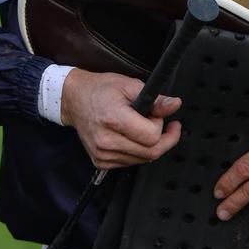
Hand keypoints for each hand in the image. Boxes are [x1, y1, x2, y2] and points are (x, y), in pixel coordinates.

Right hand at [60, 68, 181, 169]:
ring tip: (144, 127)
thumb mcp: (130, 85)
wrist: (74, 99)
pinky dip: (138, 151)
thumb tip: (174, 105)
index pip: (151, 137)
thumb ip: (155, 99)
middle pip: (151, 152)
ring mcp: (103, 154)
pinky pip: (131, 162)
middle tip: (166, 125)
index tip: (158, 115)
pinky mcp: (101, 162)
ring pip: (143, 159)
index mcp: (114, 119)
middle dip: (164, 138)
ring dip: (150, 145)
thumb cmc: (100, 90)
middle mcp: (106, 141)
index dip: (160, 125)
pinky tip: (133, 137)